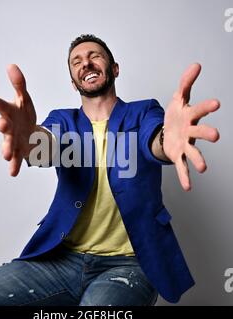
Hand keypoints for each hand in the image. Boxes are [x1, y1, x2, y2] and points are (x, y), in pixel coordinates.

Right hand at [0, 64, 36, 176]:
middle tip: (2, 124)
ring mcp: (13, 140)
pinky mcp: (20, 151)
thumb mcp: (24, 98)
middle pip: (4, 126)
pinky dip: (15, 166)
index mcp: (9, 112)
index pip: (2, 106)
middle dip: (3, 125)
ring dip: (7, 149)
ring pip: (8, 144)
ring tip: (6, 154)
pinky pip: (17, 159)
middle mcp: (8, 126)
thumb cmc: (24, 114)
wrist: (31, 131)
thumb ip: (19, 84)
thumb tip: (12, 66)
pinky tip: (13, 173)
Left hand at [163, 63, 219, 190]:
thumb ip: (186, 82)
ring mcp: (185, 144)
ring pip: (193, 152)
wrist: (168, 130)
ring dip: (198, 159)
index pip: (199, 110)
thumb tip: (196, 65)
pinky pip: (181, 167)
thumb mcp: (178, 97)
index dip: (206, 107)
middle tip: (215, 135)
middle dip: (206, 133)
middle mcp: (190, 131)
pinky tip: (188, 187)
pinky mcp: (178, 155)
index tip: (216, 104)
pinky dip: (185, 176)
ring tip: (203, 168)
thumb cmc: (176, 115)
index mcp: (190, 116)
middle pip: (199, 132)